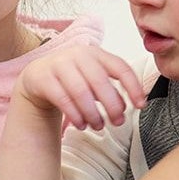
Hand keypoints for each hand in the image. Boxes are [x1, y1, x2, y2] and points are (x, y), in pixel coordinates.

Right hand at [13, 44, 144, 131]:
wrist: (38, 76)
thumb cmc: (73, 79)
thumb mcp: (93, 78)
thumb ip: (112, 89)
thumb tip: (128, 106)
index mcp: (96, 53)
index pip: (120, 67)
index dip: (133, 87)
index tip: (140, 106)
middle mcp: (78, 55)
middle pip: (99, 81)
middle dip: (112, 105)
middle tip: (118, 122)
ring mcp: (59, 65)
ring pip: (81, 92)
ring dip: (92, 113)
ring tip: (98, 126)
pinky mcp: (43, 78)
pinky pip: (63, 99)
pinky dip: (75, 115)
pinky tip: (82, 125)